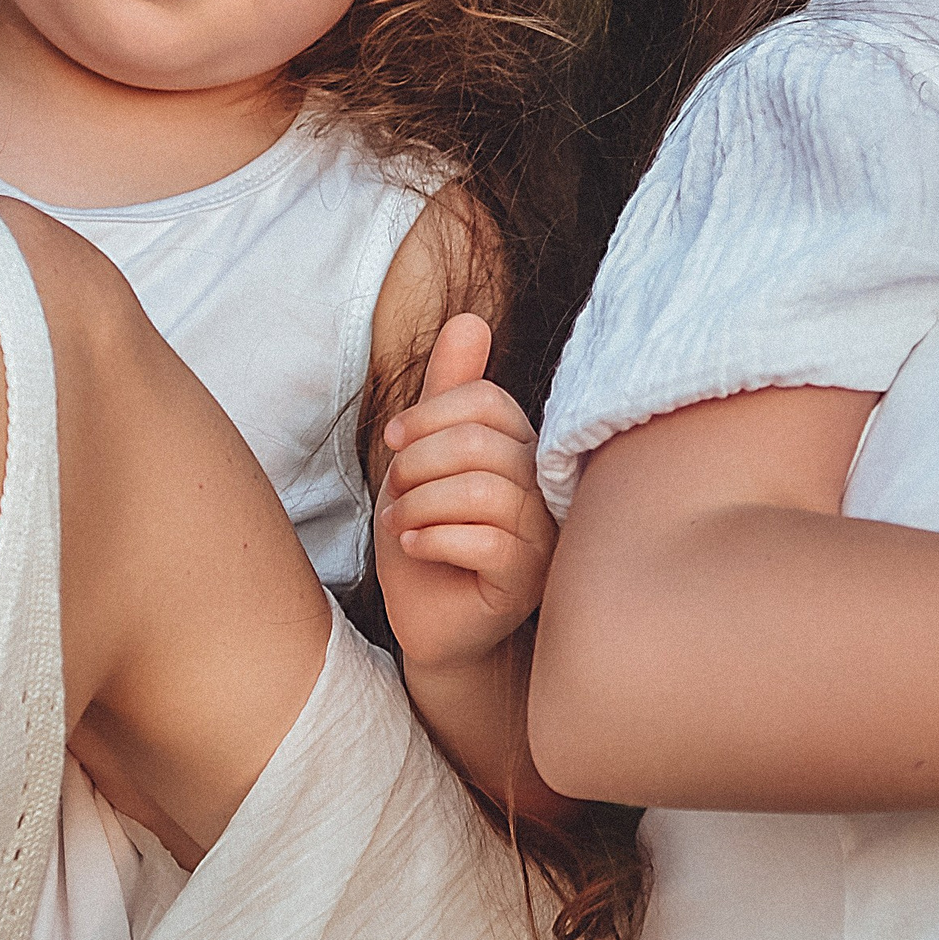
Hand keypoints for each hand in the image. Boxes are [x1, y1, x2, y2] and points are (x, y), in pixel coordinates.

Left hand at [375, 314, 557, 672]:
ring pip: (482, 491)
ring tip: (400, 524)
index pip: (488, 402)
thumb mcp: (424, 458)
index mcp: (523, 448)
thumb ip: (446, 392)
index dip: (431, 414)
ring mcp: (543, 536)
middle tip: (394, 492)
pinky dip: (434, 538)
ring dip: (420, 504)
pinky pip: (485, 541)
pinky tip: (414, 547)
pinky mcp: (528, 580)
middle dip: (418, 463)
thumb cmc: (430, 536)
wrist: (429, 621)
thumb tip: (470, 319)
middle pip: (481, 444)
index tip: (394, 439)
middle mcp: (544, 488)